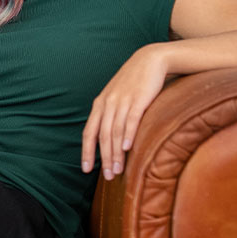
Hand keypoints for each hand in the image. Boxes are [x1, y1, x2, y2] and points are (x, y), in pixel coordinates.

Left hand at [81, 45, 169, 180]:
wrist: (150, 60)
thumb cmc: (134, 82)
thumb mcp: (117, 98)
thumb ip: (112, 115)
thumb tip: (110, 139)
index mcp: (100, 105)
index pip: (89, 133)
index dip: (87, 152)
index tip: (86, 170)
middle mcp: (107, 104)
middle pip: (102, 136)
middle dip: (104, 159)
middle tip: (108, 177)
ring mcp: (122, 101)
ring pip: (115, 132)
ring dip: (115, 153)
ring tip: (118, 171)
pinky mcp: (138, 99)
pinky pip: (131, 119)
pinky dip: (127, 135)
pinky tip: (127, 148)